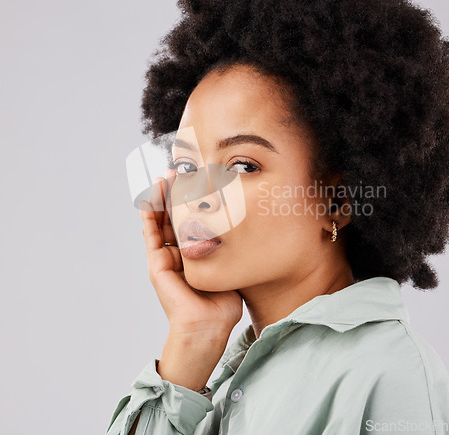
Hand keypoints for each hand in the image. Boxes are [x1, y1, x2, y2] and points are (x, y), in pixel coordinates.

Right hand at [139, 169, 242, 337]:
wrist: (208, 327)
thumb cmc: (222, 303)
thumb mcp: (229, 267)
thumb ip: (230, 249)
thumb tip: (248, 228)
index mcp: (195, 255)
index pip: (191, 222)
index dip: (193, 202)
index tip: (198, 181)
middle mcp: (178, 254)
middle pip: (174, 217)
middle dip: (177, 194)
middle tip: (181, 171)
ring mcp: (165, 259)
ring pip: (161, 222)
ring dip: (162, 199)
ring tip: (165, 177)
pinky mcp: (156, 265)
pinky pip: (151, 235)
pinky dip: (150, 216)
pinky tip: (151, 198)